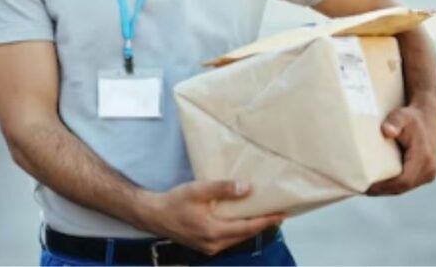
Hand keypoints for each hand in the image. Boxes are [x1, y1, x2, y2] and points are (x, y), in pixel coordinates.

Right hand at [137, 181, 284, 255]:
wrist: (152, 215)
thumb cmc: (174, 202)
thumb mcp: (198, 190)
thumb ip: (222, 189)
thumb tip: (246, 188)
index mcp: (215, 231)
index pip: (248, 227)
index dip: (267, 221)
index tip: (282, 214)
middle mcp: (215, 244)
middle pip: (245, 235)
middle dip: (261, 224)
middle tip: (276, 213)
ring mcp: (209, 247)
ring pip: (236, 238)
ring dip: (249, 228)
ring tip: (261, 215)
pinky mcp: (204, 246)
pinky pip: (227, 239)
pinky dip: (236, 230)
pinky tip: (239, 221)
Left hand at [367, 97, 435, 194]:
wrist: (427, 116)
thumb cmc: (411, 117)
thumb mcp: (401, 116)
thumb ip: (394, 123)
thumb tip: (387, 131)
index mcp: (424, 160)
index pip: (403, 181)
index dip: (384, 186)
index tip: (367, 187)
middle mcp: (429, 170)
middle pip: (402, 188)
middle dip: (382, 190)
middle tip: (361, 189)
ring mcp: (428, 173)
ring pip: (404, 188)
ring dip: (386, 190)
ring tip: (366, 189)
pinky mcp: (425, 173)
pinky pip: (407, 183)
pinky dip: (393, 186)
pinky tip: (378, 185)